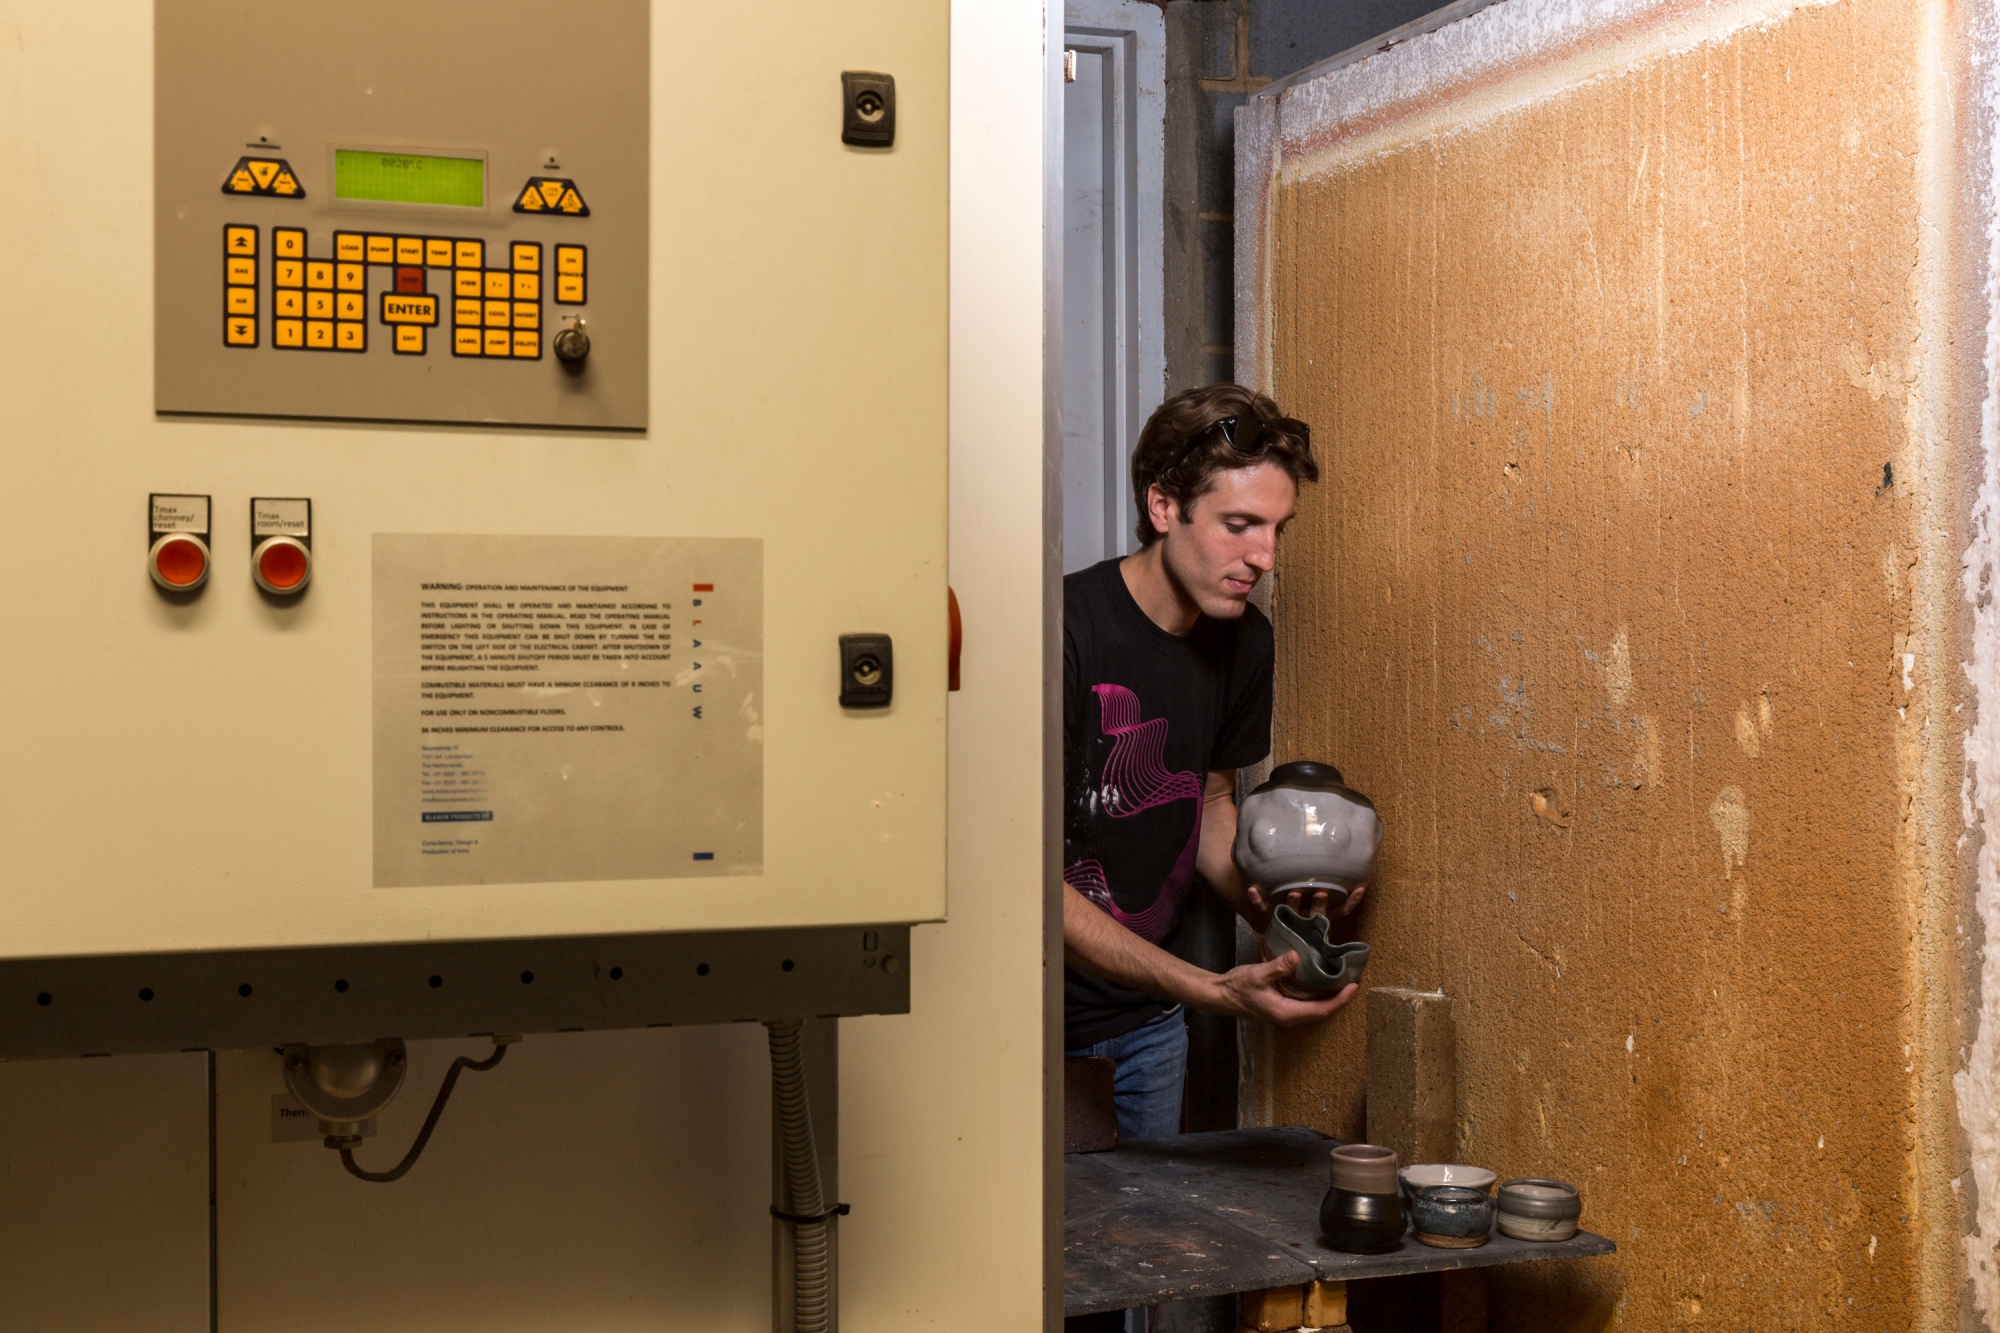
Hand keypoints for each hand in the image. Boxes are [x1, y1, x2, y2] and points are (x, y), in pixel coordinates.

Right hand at [1212, 951, 1357, 1025]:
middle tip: (1354, 982)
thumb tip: (1297, 956)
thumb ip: (1278, 967)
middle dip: (1340, 1000)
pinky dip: (1320, 996)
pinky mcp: (1283, 1008)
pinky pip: (1308, 1006)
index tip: (1354, 986)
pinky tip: (1324, 983)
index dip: (1340, 1000)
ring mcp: (1286, 1014)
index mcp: (1286, 1013)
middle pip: (1322, 1013)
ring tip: (1343, 982)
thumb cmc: (1238, 986)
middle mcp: (1289, 1018)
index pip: (1321, 1010)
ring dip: (1331, 999)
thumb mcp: (1257, 974)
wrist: (1221, 995)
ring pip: (1316, 1010)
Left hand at [1245, 882, 1366, 924]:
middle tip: (1321, 893)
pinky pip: (1261, 909)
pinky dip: (1256, 900)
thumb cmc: (1297, 920)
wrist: (1267, 937)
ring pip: (1291, 912)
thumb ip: (1336, 903)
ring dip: (1293, 903)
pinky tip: (1252, 890)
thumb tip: (1360, 884)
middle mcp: (1303, 921)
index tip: (1358, 889)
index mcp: (1316, 920)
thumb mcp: (1318, 912)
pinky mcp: (1267, 919)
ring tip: (1294, 893)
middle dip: (1319, 904)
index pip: (1336, 912)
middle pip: (1314, 914)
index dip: (1349, 903)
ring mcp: (1286, 920)